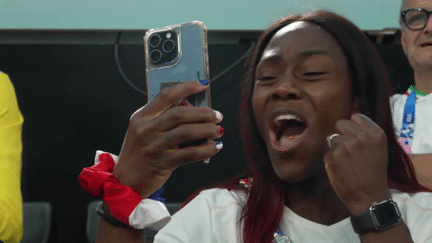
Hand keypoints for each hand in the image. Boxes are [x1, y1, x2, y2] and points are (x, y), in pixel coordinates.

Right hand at [113, 81, 223, 197]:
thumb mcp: (142, 130)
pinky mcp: (163, 162)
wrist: (125, 181)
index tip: (202, 85)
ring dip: (207, 130)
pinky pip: (190, 154)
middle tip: (217, 115)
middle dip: (203, 113)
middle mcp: (147, 129)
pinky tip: (215, 147)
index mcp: (142, 116)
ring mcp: (154, 145)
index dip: (186, 87)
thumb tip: (192, 109)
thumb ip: (161, 118)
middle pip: (180, 113)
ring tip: (218, 130)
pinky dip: (206, 149)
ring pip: (187, 132)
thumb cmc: (139, 153)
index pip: (166, 95)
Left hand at [324, 113, 390, 214]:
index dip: (352, 127)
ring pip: (332, 138)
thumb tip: (346, 121)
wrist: (369, 197)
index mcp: (376, 133)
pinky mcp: (332, 156)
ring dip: (336, 149)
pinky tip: (342, 170)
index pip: (356, 116)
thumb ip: (364, 133)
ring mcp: (346, 146)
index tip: (355, 138)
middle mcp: (361, 137)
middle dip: (342, 135)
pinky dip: (331, 161)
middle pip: (340, 123)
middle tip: (349, 151)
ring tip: (348, 163)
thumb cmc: (372, 173)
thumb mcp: (377, 148)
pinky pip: (327, 152)